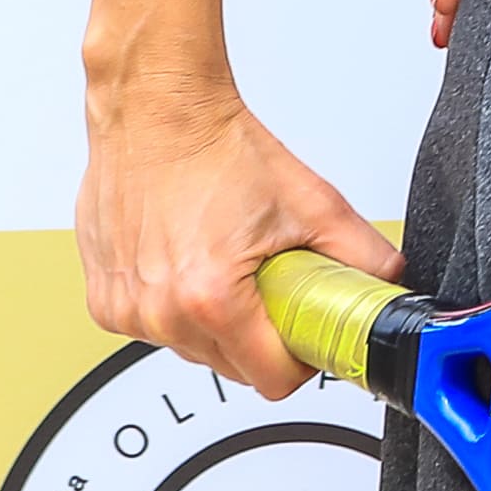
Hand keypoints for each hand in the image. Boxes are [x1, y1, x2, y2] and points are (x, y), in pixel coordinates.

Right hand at [78, 74, 395, 397]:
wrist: (157, 109)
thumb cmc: (217, 147)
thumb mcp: (312, 202)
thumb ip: (362, 256)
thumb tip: (386, 284)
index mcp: (212, 298)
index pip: (273, 381)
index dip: (300, 357)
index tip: (303, 328)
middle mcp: (161, 312)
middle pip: (233, 368)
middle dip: (259, 334)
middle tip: (267, 281)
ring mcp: (126, 310)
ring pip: (194, 350)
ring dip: (216, 321)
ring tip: (225, 261)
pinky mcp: (104, 302)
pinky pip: (156, 328)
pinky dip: (176, 306)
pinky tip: (187, 259)